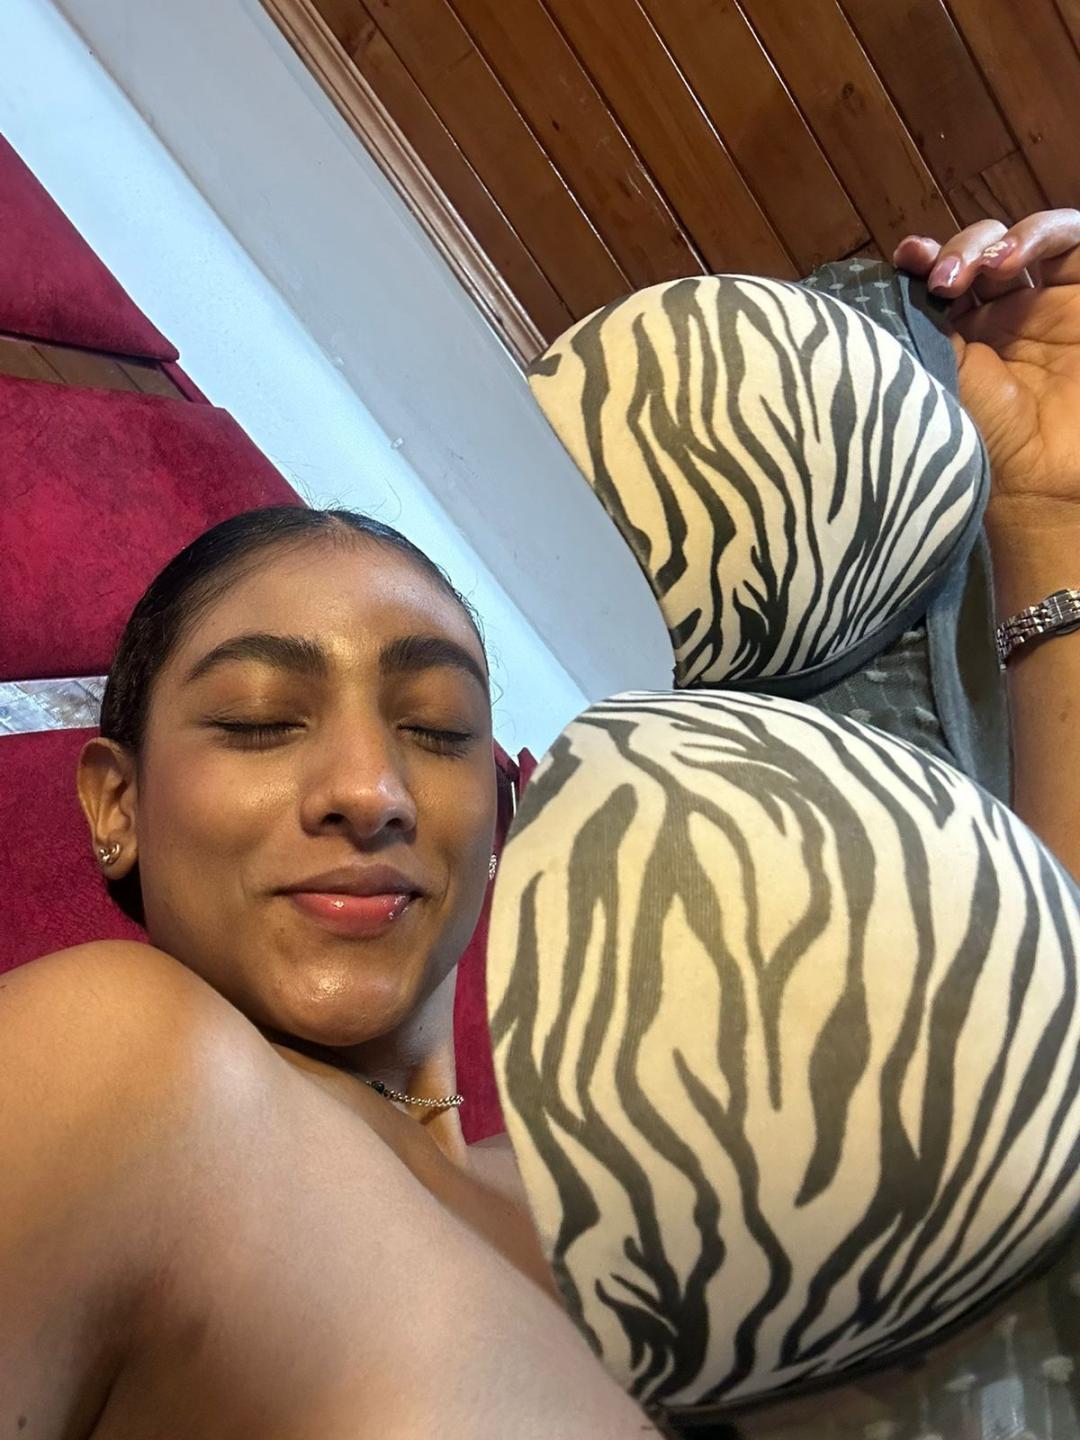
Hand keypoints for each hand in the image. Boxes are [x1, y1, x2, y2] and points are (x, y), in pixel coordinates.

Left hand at [893, 210, 1079, 532]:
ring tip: (974, 270)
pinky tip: (1009, 260)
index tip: (905, 259)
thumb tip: (897, 275)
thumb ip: (922, 323)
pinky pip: (1070, 240)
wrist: (1040, 481)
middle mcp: (999, 318)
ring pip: (1020, 242)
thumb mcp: (936, 376)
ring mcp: (1046, 307)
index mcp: (954, 337)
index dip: (924, 260)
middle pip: (976, 253)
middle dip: (956, 252)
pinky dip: (1040, 234)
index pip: (938, 276)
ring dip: (991, 242)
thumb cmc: (979, 442)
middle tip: (941, 278)